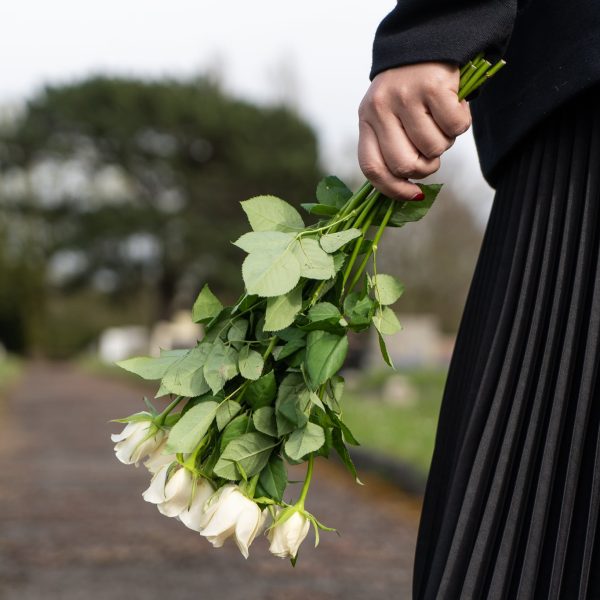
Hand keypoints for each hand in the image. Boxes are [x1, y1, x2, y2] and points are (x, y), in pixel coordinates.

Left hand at [358, 62, 470, 199]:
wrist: (429, 45)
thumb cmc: (410, 93)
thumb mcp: (390, 117)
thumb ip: (392, 148)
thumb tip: (410, 195)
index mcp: (367, 119)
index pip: (372, 167)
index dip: (392, 189)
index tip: (413, 195)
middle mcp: (380, 108)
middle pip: (404, 165)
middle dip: (425, 168)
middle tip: (432, 154)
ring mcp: (406, 96)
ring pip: (433, 148)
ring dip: (445, 143)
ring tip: (440, 122)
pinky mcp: (433, 86)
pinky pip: (455, 128)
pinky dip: (461, 123)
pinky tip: (454, 106)